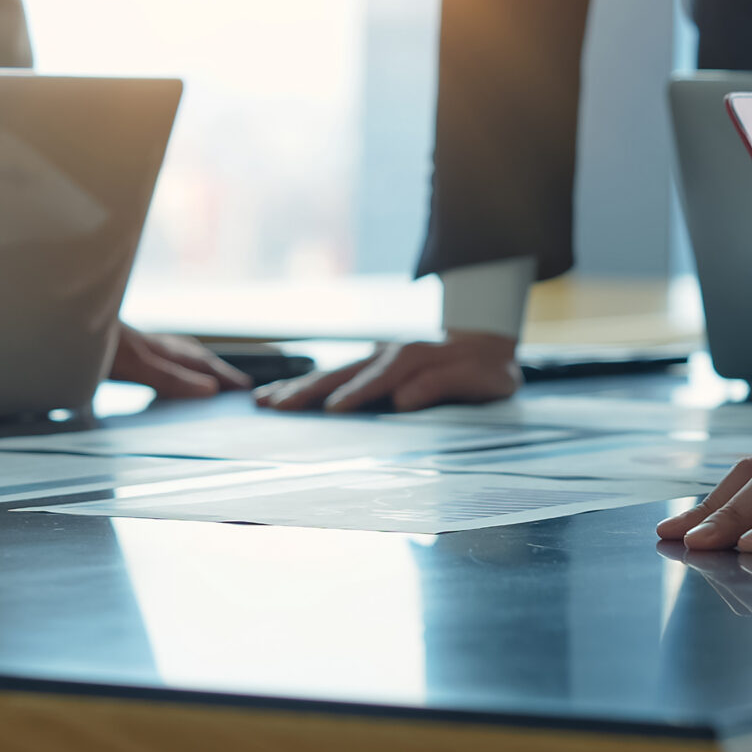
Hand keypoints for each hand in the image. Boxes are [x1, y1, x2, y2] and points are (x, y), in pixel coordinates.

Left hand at [108, 325, 250, 398]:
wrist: (61, 323)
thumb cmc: (95, 344)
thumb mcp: (137, 367)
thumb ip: (172, 379)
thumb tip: (210, 390)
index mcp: (162, 351)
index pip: (201, 365)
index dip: (224, 377)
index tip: (244, 387)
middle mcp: (152, 345)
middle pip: (191, 357)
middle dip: (214, 369)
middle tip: (234, 382)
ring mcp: (135, 344)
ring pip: (173, 355)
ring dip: (193, 365)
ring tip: (205, 375)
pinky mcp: (117, 349)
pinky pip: (154, 358)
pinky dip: (168, 365)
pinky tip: (157, 370)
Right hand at [254, 333, 520, 413]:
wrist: (489, 340)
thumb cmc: (489, 368)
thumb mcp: (483, 379)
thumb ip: (445, 385)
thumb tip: (403, 399)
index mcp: (414, 359)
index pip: (379, 379)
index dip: (357, 394)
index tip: (332, 411)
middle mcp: (387, 355)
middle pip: (342, 374)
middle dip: (308, 391)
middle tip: (274, 406)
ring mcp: (375, 358)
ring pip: (331, 373)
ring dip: (297, 388)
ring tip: (262, 401)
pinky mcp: (370, 366)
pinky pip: (334, 376)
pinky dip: (306, 385)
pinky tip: (282, 395)